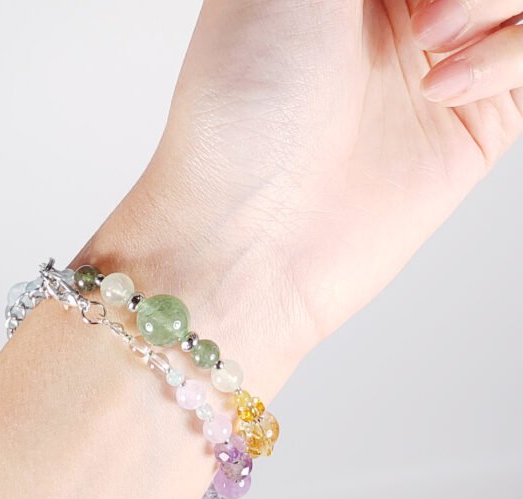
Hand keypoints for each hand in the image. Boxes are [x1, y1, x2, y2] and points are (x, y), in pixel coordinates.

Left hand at [86, 0, 522, 396]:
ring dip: (490, 3)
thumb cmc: (243, 109)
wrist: (257, 234)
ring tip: (431, 40)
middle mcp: (394, 14)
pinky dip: (511, 54)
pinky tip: (444, 87)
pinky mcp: (474, 122)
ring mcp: (437, 65)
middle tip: (419, 14)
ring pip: (517, 1)